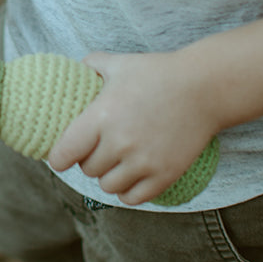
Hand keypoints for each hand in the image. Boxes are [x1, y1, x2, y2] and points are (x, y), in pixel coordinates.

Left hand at [47, 50, 220, 205]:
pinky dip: (127, 190)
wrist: (204, 87)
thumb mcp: (120, 63)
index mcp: (102, 116)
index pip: (64, 153)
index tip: (61, 155)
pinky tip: (130, 175)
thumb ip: (91, 64)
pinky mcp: (165, 175)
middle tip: (98, 147)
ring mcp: (143, 162)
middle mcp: (120, 143)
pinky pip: (132, 198)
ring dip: (108, 175)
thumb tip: (74, 69)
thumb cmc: (158, 73)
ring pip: (107, 186)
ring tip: (116, 160)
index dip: (59, 157)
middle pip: (87, 169)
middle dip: (88, 159)